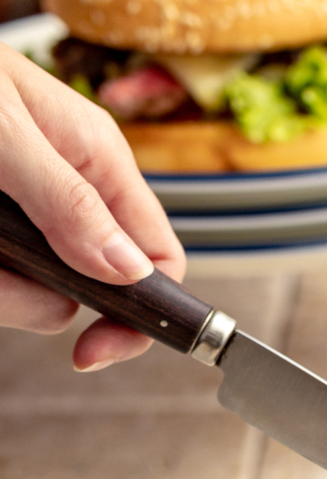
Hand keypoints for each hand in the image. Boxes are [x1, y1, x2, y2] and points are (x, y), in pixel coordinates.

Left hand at [0, 43, 184, 369]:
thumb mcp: (5, 131)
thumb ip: (69, 200)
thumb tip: (129, 269)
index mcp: (98, 160)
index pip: (158, 257)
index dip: (144, 310)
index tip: (100, 347)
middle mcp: (70, 194)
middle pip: (91, 288)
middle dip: (38, 296)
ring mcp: (28, 216)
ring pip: (37, 293)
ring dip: (0, 285)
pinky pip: (4, 282)